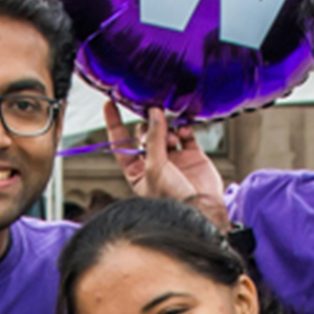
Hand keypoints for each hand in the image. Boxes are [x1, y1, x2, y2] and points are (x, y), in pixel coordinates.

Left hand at [103, 103, 227, 224]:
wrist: (202, 210)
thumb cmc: (174, 200)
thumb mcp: (155, 167)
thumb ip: (154, 138)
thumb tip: (155, 114)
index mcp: (137, 171)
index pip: (121, 143)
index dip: (115, 124)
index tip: (111, 104)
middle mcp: (155, 164)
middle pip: (145, 134)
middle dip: (149, 127)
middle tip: (155, 123)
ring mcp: (174, 159)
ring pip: (165, 132)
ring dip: (167, 129)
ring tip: (173, 138)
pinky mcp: (193, 155)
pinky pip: (186, 134)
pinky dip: (184, 129)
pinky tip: (184, 132)